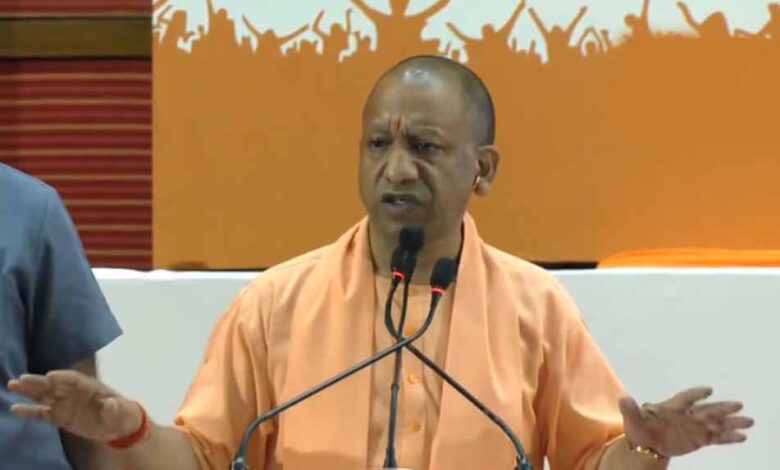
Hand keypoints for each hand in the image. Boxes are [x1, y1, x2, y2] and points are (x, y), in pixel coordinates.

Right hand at [8, 370, 142, 442]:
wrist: (118, 427)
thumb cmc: (122, 413)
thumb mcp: (122, 411)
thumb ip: (114, 408)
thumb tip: (109, 403)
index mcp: (90, 386)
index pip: (74, 379)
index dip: (63, 377)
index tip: (51, 376)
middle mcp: (74, 393)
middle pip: (55, 385)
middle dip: (39, 382)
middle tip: (22, 379)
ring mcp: (66, 404)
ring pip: (45, 396)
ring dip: (29, 392)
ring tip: (13, 386)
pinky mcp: (60, 417)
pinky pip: (43, 413)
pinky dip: (30, 412)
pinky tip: (16, 408)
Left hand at [620, 387, 753, 457]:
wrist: (648, 444)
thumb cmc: (640, 429)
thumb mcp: (633, 422)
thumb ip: (630, 410)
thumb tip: (623, 399)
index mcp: (671, 407)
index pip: (685, 399)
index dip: (695, 394)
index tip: (708, 390)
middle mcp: (687, 415)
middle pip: (706, 410)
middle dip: (721, 407)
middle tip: (738, 404)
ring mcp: (695, 426)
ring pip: (716, 422)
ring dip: (731, 422)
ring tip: (749, 421)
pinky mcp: (700, 438)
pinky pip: (717, 437)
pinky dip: (729, 437)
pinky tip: (743, 437)